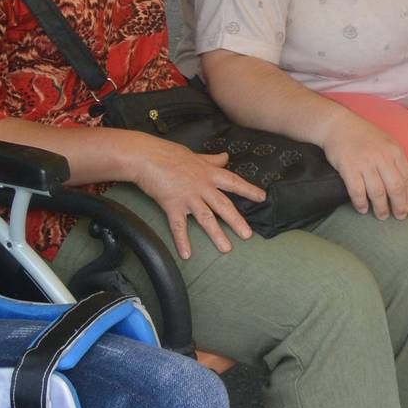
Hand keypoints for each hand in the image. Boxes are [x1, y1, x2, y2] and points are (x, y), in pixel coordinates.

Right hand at [130, 138, 258, 259]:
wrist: (145, 156)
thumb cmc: (168, 153)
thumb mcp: (194, 154)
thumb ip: (212, 159)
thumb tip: (226, 157)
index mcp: (208, 173)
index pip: (233, 181)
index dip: (248, 189)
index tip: (262, 198)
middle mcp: (202, 186)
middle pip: (223, 205)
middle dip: (237, 221)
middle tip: (248, 235)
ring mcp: (188, 196)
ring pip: (206, 218)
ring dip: (217, 234)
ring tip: (226, 248)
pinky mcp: (172, 204)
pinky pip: (179, 226)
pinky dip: (182, 241)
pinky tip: (187, 254)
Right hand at [319, 111, 407, 219]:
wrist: (338, 124)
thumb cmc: (365, 136)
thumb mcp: (388, 145)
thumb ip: (402, 164)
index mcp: (394, 151)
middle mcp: (382, 157)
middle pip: (395, 187)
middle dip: (399, 206)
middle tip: (399, 217)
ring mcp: (364, 162)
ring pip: (377, 192)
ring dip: (381, 208)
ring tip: (382, 216)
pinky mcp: (348, 167)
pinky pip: (357, 191)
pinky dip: (361, 203)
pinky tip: (363, 209)